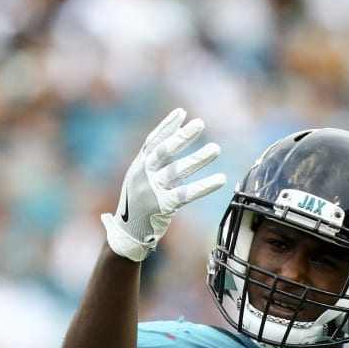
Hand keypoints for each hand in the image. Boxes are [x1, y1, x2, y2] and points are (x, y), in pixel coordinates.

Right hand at [101, 108, 226, 261]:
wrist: (128, 234)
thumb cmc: (139, 205)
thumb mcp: (142, 180)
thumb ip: (158, 164)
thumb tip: (178, 142)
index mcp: (138, 166)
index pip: (152, 141)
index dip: (167, 126)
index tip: (181, 112)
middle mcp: (143, 175)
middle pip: (164, 151)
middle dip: (182, 136)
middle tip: (200, 123)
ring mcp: (152, 191)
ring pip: (178, 171)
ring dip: (198, 159)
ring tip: (216, 149)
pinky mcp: (162, 207)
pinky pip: (186, 194)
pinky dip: (204, 186)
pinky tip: (220, 179)